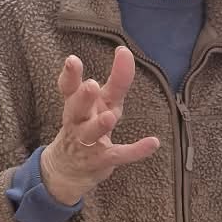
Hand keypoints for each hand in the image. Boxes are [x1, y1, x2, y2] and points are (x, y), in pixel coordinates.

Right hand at [40, 47, 159, 204]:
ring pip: (92, 133)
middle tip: (90, 85)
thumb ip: (115, 80)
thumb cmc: (87, 128)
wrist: (68, 169)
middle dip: (83, 98)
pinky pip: (120, 155)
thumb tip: (125, 51)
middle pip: (76, 109)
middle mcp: (79, 122)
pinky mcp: (103, 160)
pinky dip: (136, 150)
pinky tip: (153, 143)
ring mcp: (88, 142)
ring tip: (109, 117)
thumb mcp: (100, 104)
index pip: (69, 88)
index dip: (70, 74)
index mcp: (77, 105)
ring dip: (100, 125)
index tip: (73, 59)